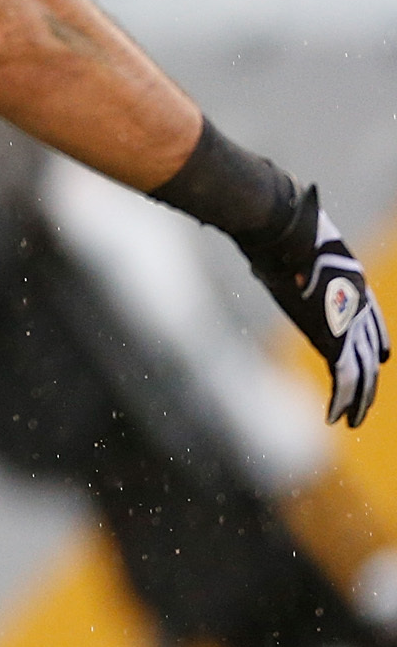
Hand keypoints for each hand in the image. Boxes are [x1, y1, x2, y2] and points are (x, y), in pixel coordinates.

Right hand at [242, 189, 390, 424]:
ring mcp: (347, 321)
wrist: (284, 229)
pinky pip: (344, 376)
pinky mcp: (331, 334)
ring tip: (354, 421)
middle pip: (370, 353)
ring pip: (362, 372)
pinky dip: (342, 399)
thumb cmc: (281, 226)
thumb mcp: (293, 239)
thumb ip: (290, 253)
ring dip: (359, 400)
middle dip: (368, 383)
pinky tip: (335, 417)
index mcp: (354, 282)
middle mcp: (357, 305)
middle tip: (363, 406)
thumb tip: (265, 245)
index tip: (380, 360)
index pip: (373, 321)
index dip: (377, 342)